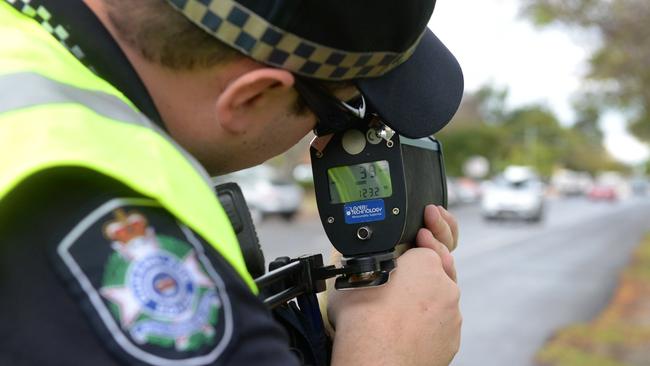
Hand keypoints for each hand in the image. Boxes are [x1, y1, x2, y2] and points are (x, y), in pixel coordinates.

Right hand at [327, 205, 461, 365]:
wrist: (375, 359)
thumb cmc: (362, 319)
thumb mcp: (351, 275)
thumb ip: (364, 264)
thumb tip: (353, 264)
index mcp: (425, 262)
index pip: (425, 247)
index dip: (411, 251)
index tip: (400, 259)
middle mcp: (445, 286)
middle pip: (438, 273)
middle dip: (421, 277)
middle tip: (399, 285)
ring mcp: (452, 315)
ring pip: (440, 302)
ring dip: (425, 303)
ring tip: (399, 312)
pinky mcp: (451, 340)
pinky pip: (440, 326)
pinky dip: (428, 326)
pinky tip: (407, 330)